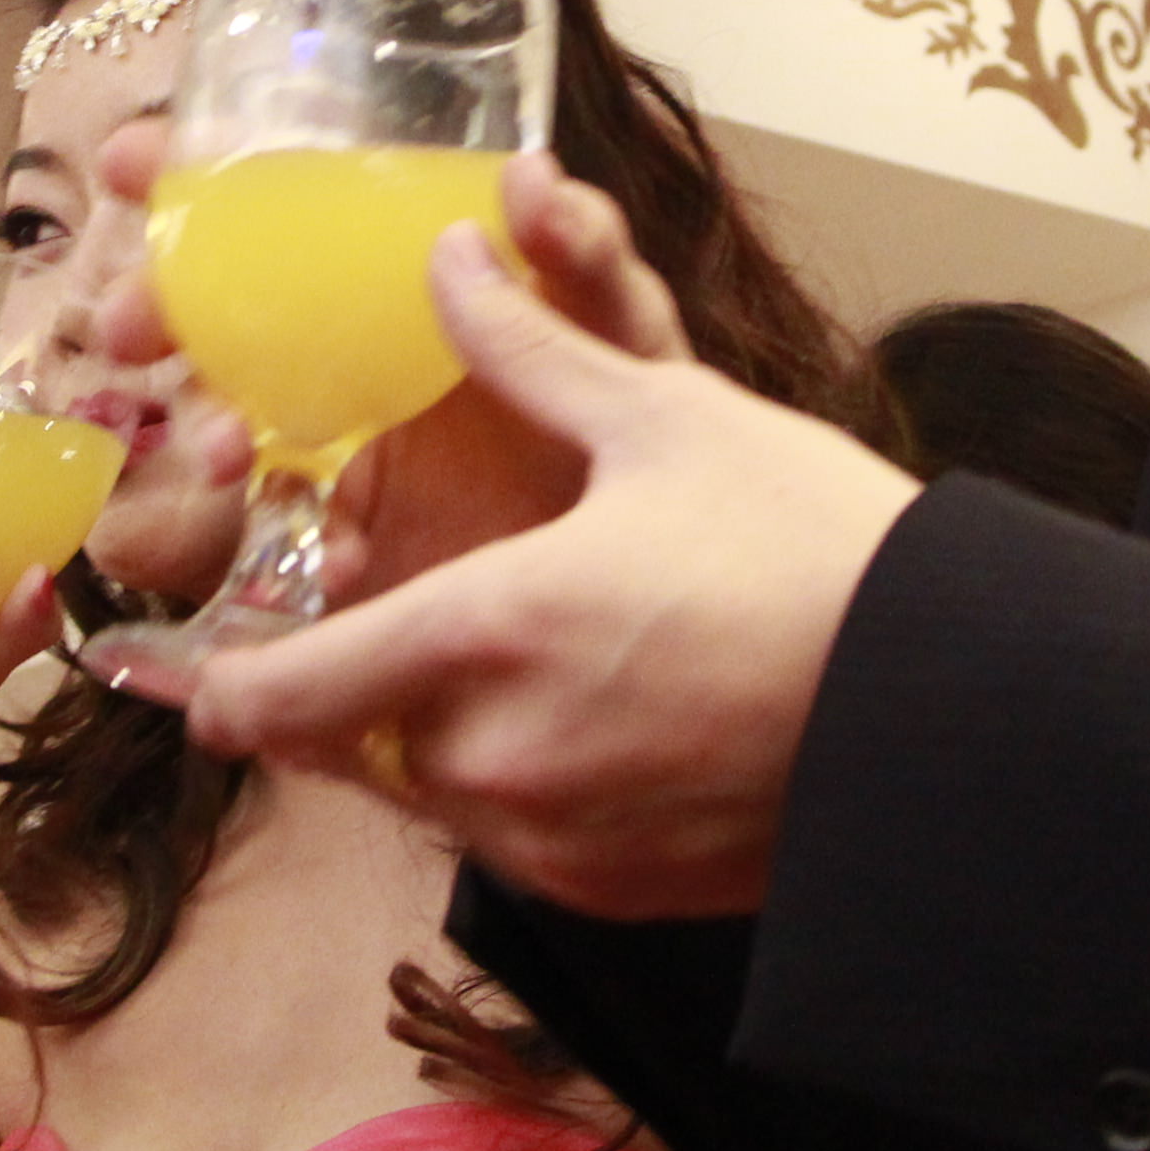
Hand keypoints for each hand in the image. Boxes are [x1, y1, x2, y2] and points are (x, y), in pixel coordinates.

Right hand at [85, 149, 686, 709]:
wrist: (669, 573)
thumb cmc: (646, 423)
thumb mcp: (624, 331)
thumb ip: (582, 259)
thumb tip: (529, 171)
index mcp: (403, 276)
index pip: (278, 202)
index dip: (189, 174)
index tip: (124, 160)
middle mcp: (353, 351)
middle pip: (219, 309)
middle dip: (156, 304)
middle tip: (128, 325)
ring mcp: (342, 448)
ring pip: (231, 418)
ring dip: (208, 424)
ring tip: (226, 450)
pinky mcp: (351, 542)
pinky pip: (283, 538)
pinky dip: (285, 546)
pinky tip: (329, 557)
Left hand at [172, 215, 919, 915]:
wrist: (958, 711)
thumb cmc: (817, 550)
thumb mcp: (668, 420)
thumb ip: (530, 349)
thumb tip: (451, 256)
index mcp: (482, 636)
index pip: (281, 698)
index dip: (218, 690)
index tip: (192, 676)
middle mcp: (496, 760)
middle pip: (355, 745)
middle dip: (363, 687)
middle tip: (408, 619)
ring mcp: (555, 844)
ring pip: (436, 793)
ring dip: (444, 736)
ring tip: (529, 659)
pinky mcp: (615, 895)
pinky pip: (518, 841)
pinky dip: (525, 786)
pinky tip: (603, 718)